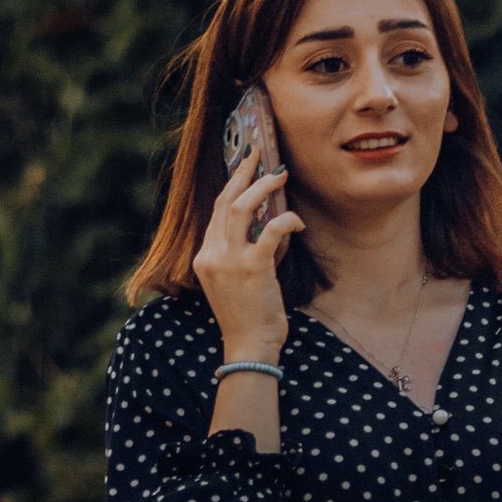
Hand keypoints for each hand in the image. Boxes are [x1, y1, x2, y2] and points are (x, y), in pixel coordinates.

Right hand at [192, 148, 305, 358]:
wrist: (249, 346)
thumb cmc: (247, 317)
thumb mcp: (235, 282)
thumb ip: (243, 253)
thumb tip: (269, 225)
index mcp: (204, 257)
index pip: (217, 212)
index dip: (232, 187)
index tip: (245, 168)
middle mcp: (211, 254)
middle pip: (225, 201)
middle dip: (244, 173)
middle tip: (260, 154)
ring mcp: (228, 260)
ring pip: (242, 207)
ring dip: (263, 187)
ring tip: (280, 176)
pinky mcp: (251, 267)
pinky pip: (271, 230)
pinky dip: (287, 220)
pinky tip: (297, 221)